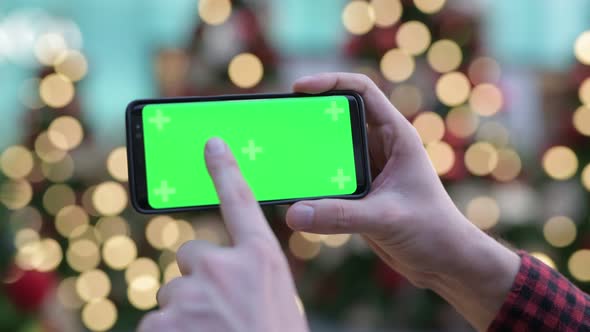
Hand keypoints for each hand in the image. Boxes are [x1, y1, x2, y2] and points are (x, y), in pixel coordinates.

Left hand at [138, 138, 307, 331]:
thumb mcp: (277, 303)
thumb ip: (252, 278)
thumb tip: (230, 271)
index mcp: (261, 260)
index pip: (240, 201)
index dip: (225, 170)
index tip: (211, 143)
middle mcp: (224, 267)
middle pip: (191, 256)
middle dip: (199, 281)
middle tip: (218, 313)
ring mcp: (191, 294)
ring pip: (173, 295)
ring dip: (184, 315)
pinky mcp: (161, 322)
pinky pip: (155, 323)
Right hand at [286, 73, 519, 330]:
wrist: (444, 262)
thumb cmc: (433, 231)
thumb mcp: (385, 218)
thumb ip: (340, 216)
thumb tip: (294, 214)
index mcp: (396, 136)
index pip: (362, 91)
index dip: (330, 82)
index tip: (299, 89)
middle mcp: (380, 147)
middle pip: (338, 119)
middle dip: (309, 118)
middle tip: (280, 123)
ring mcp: (368, 170)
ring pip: (330, 151)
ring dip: (307, 152)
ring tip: (279, 155)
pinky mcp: (358, 193)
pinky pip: (328, 179)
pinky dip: (311, 181)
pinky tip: (292, 189)